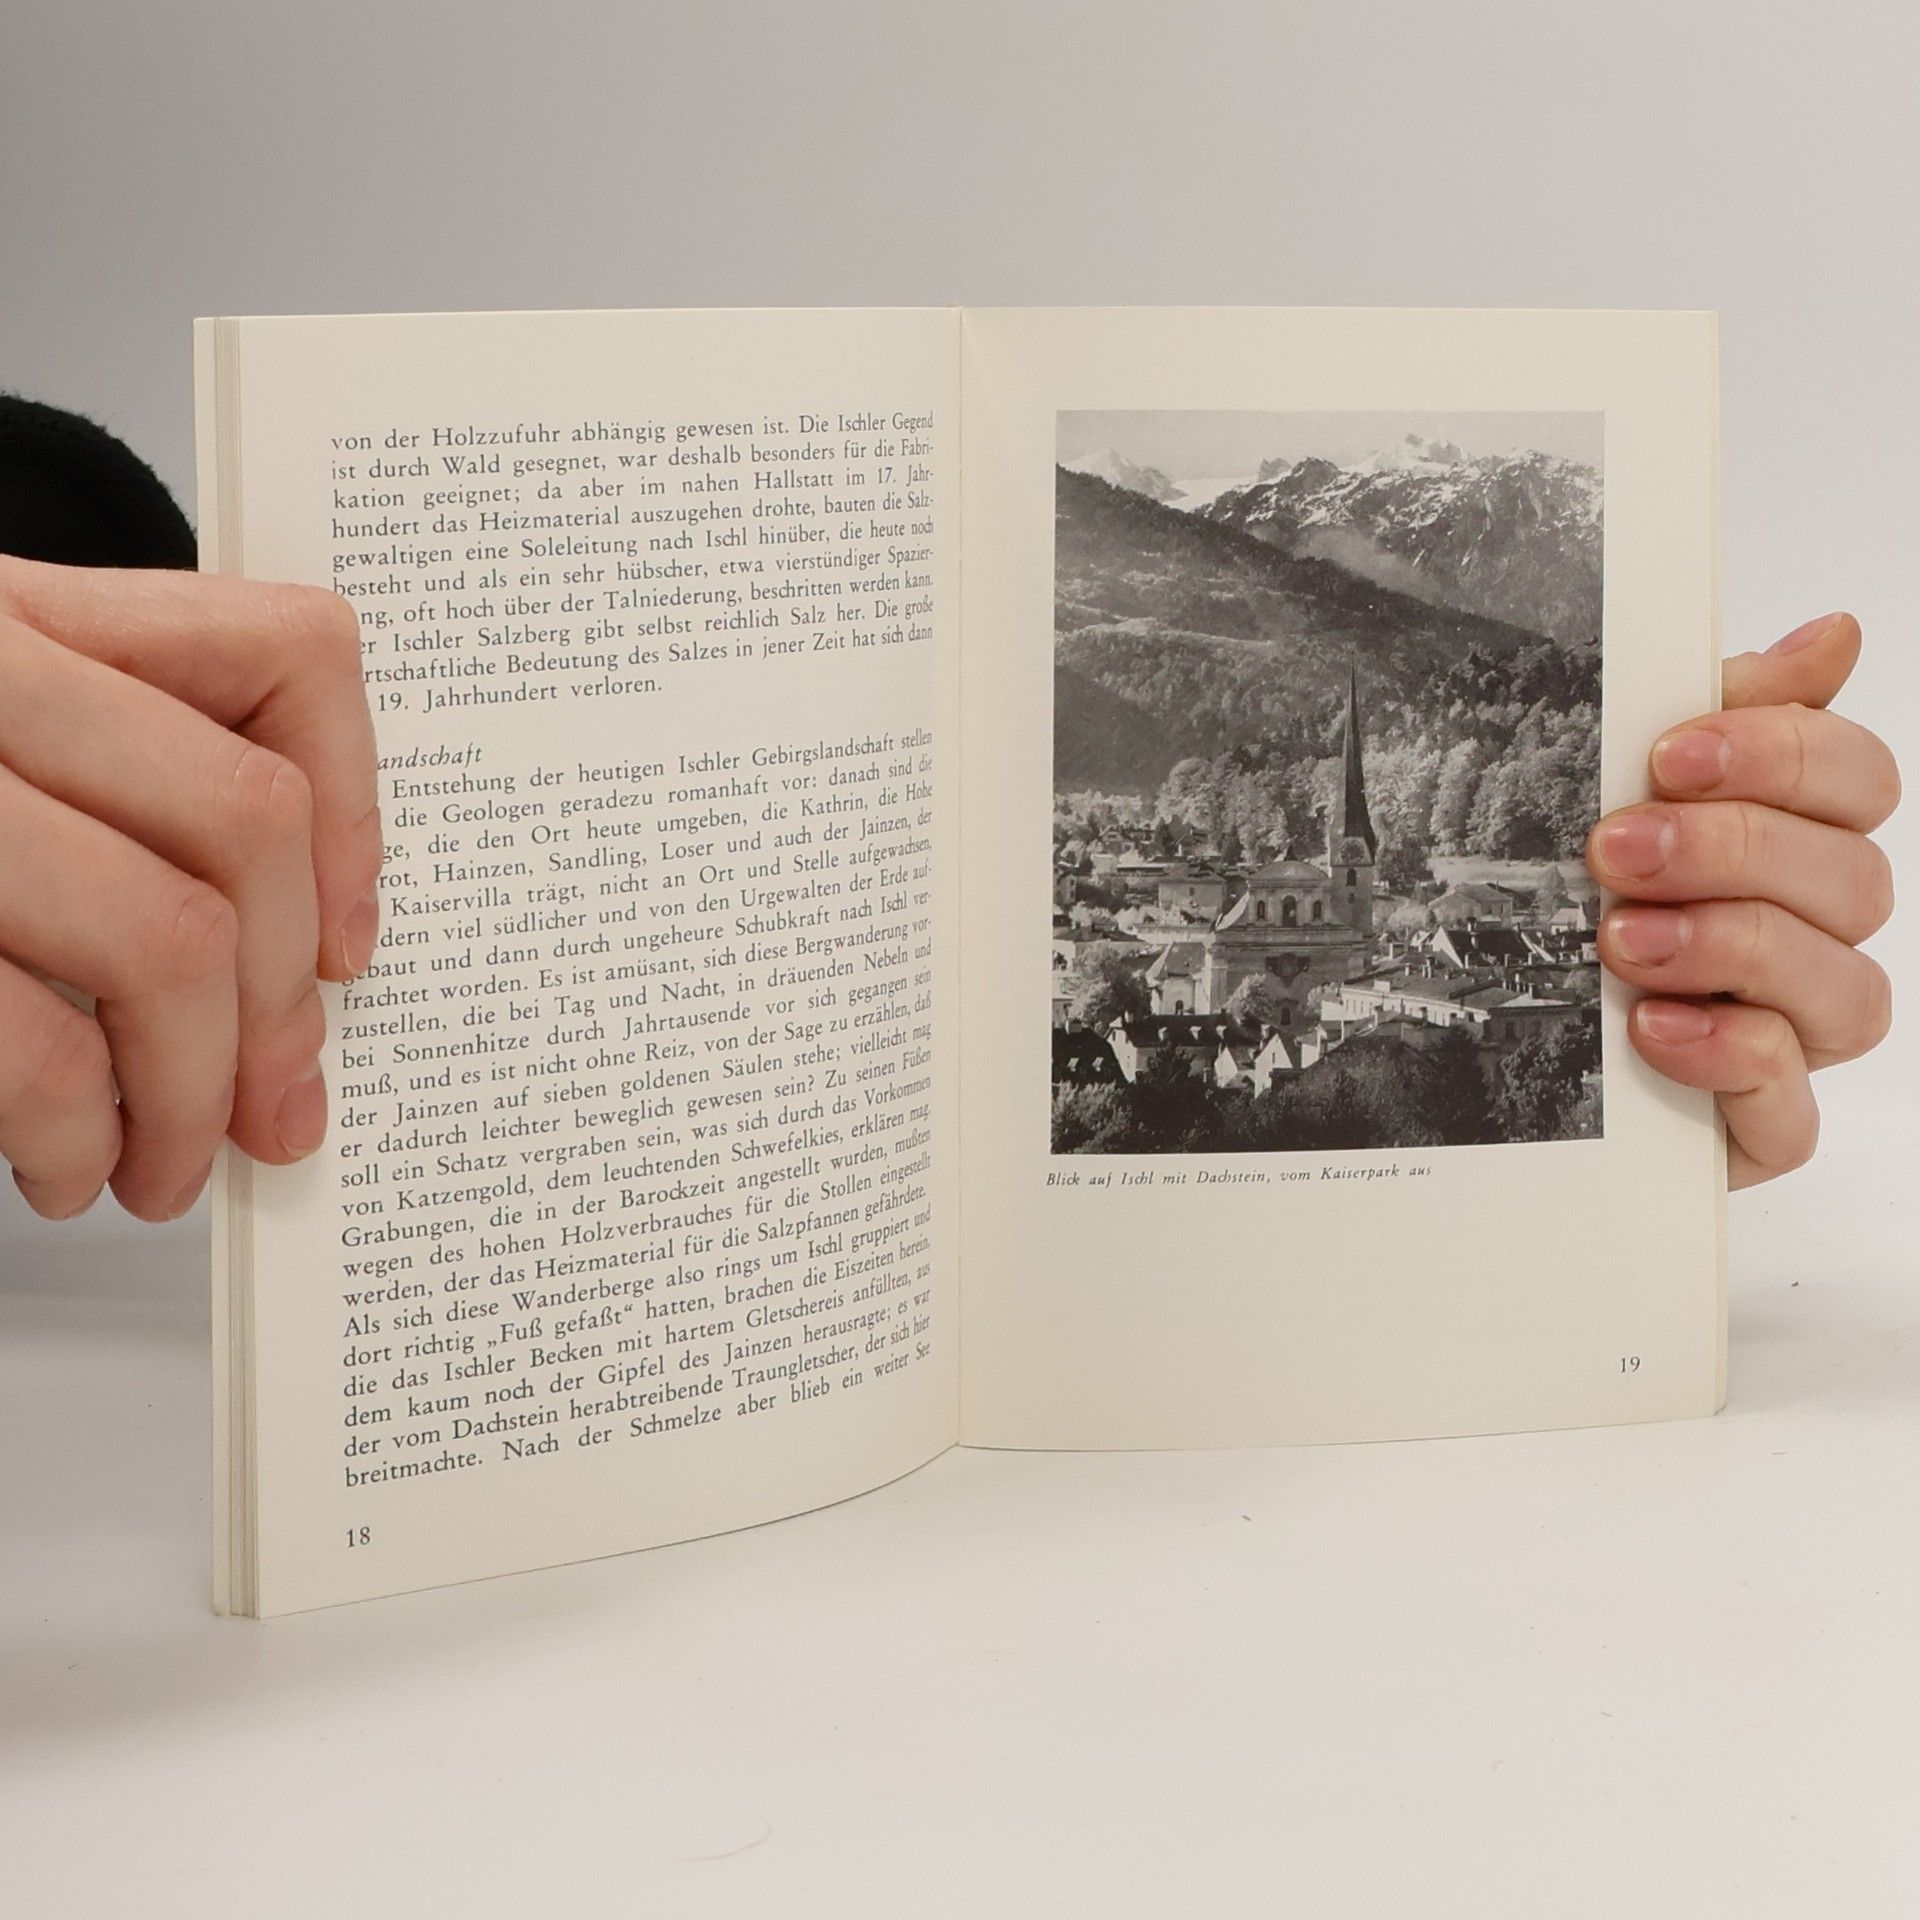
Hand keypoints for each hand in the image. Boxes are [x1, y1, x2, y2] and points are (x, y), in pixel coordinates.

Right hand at [0, 557, 380, 1221]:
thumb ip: (109, 785)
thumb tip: (291, 964)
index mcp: (20, 617)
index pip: (285, 653)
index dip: (360, 815)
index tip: (349, 943)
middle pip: (245, 825)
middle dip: (285, 1006)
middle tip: (273, 1106)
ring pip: (164, 938)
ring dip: (192, 1093)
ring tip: (161, 1161)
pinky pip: (32, 1041)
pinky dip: (77, 1133)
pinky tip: (63, 1165)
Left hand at [1589, 612, 1897, 1188]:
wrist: (1490, 1046)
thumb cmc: (1571, 901)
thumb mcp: (1617, 795)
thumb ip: (1722, 717)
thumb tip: (1833, 635)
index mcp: (1796, 843)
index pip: (1857, 781)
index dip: (1784, 756)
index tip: (1674, 754)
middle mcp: (1814, 937)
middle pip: (1855, 879)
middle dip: (1734, 852)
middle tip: (1617, 850)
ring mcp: (1796, 1035)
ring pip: (1844, 989)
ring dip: (1731, 948)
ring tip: (1622, 941)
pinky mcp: (1758, 1125)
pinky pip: (1792, 1103)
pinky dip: (1730, 1056)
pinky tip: (1652, 1026)